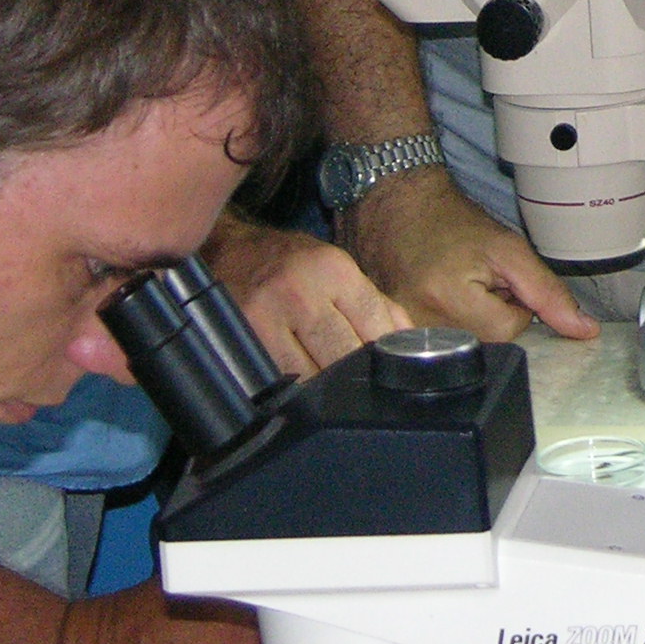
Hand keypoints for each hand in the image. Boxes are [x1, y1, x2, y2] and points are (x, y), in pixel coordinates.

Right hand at [201, 212, 409, 375]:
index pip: (374, 326)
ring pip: (312, 377)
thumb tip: (414, 343)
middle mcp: (300, 292)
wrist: (230, 251)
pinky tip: (301, 391)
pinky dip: (295, 390)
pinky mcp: (243, 341)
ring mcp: (266, 318)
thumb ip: (378, 306)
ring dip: (326, 390)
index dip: (386, 355)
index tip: (388, 369)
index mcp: (332, 270)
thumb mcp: (338, 270)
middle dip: (356, 375)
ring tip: (331, 392)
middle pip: (344, 357)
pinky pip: (279, 380)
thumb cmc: (292, 263)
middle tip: (360, 386)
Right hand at [343, 168, 596, 342]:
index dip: (514, 303)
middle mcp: (421, 322)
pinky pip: (442, 344)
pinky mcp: (395, 332)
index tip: (497, 278)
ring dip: (473, 321)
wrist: (401, 207)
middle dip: (493, 314)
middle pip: (487, 342)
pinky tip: (443, 299)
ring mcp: (404, 330)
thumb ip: (548, 292)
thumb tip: (584, 330)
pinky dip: (452, 325)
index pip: (510, 329)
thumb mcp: (509, 249)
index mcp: (450, 299)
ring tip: (458, 287)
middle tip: (476, 280)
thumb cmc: (453, 224)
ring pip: (467, 346)